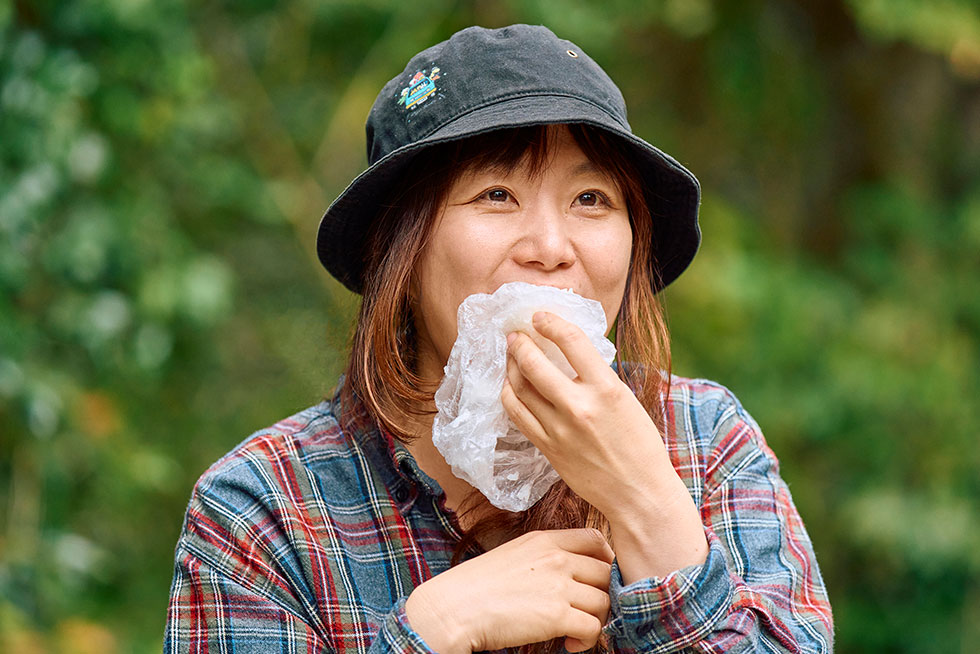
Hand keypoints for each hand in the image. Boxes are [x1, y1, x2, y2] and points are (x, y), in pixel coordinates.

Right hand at [405, 528, 612, 653]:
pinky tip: (569, 643)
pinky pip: (594, 628)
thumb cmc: (475, 587)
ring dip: (595, 620)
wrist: (454, 608)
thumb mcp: (512, 555)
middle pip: (605, 572)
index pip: (595, 540)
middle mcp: (556, 558)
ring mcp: (558, 586)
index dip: (606, 560)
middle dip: (601, 595)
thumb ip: (542, 558)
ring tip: (574, 631)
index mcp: (544, 541)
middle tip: (585, 611)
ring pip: (603, 601)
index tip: (598, 579)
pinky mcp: (557, 615)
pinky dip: (588, 640)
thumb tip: (566, 576)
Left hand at [501, 311, 707, 580]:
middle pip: (534, 364)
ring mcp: (559, 429)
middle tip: (514, 335)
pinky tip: (510, 387)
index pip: (572, 341)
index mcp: (607, 389)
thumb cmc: (640, 445)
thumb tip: (570, 354)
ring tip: (510, 357)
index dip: (550, 322)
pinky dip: (509, 396)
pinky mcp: (547, 448)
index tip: (539, 316)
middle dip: (519, 343)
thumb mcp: (626, 400)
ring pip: (519, 389)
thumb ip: (597, 377)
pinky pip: (517, 415)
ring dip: (510, 367)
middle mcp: (579, 407)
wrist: (639, 493)